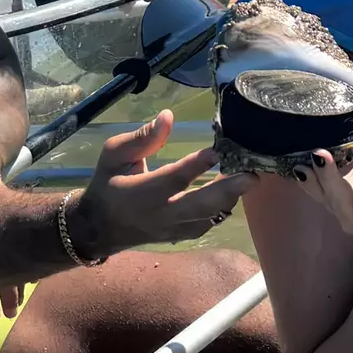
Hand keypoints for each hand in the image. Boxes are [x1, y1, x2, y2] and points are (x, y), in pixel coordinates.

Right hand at [67, 109, 245, 256]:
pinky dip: (220, 210)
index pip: (173, 179)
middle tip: (251, 176)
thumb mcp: (113, 154)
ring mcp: (171, 229)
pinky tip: (230, 193)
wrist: (100, 227)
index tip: (217, 150)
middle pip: (199, 206)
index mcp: (141, 192)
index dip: (196, 166)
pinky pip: (205, 226)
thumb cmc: (108, 184)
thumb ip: (141, 138)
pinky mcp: (179, 236)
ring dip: (228, 199)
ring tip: (246, 178)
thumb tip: (168, 117)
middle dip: (228, 191)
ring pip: (207, 219)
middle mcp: (160, 214)